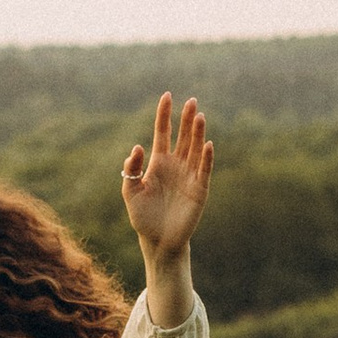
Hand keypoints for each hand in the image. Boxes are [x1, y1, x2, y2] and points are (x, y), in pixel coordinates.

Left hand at [121, 95, 211, 259]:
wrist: (158, 241)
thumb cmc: (143, 217)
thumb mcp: (131, 191)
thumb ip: (132, 170)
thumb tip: (137, 147)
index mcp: (159, 162)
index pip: (163, 132)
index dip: (165, 115)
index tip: (167, 96)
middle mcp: (176, 165)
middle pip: (183, 136)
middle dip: (185, 119)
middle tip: (190, 100)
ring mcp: (189, 175)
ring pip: (195, 148)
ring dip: (197, 133)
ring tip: (198, 115)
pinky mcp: (200, 189)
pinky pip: (204, 169)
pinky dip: (205, 157)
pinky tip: (207, 143)